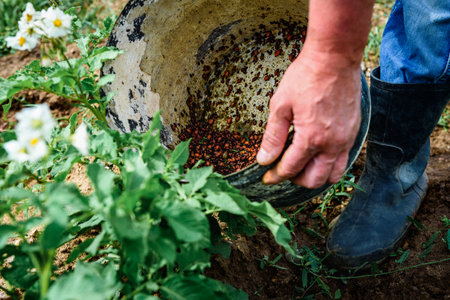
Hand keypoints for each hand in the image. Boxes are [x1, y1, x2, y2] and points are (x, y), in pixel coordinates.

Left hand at [256, 47, 360, 187]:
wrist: (334, 58)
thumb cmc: (305, 78)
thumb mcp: (280, 105)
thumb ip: (273, 137)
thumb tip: (264, 160)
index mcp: (311, 138)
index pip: (290, 169)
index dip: (275, 176)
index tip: (266, 177)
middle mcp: (332, 144)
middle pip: (314, 180)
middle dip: (295, 179)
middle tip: (283, 169)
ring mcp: (346, 139)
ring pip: (333, 175)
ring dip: (315, 176)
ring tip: (301, 165)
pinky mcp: (354, 132)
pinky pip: (344, 160)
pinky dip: (329, 164)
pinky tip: (317, 153)